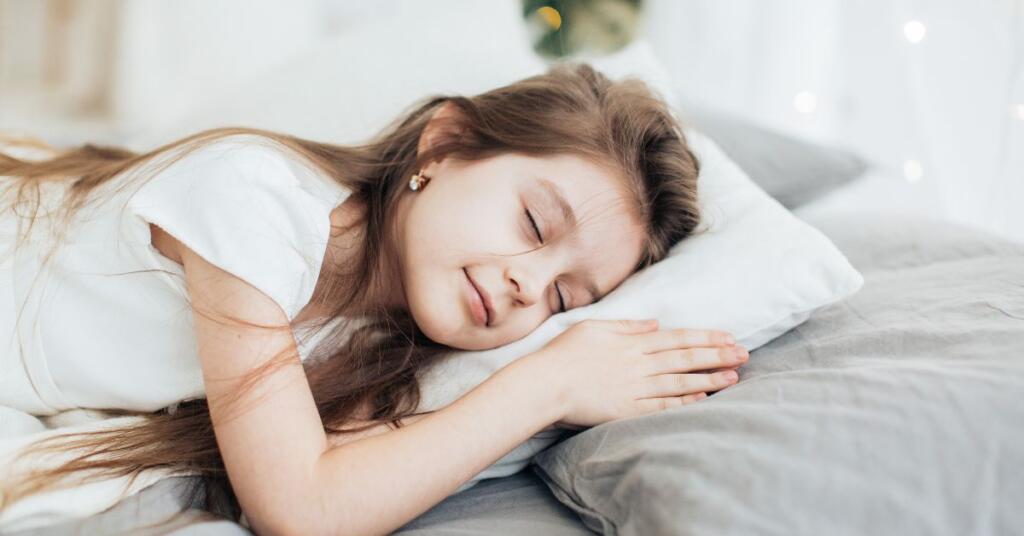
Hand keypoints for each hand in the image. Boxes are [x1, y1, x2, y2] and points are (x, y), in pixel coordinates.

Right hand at [524, 319, 746, 428]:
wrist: (546, 384)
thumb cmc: (564, 354)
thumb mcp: (594, 328)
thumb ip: (627, 325)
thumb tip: (655, 323)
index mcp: (632, 343)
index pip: (677, 338)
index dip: (705, 338)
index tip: (728, 337)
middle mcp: (639, 364)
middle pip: (686, 358)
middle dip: (718, 356)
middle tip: (744, 355)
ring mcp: (635, 388)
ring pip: (680, 382)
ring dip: (710, 379)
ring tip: (734, 377)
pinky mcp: (628, 410)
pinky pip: (663, 406)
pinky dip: (685, 402)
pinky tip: (704, 399)